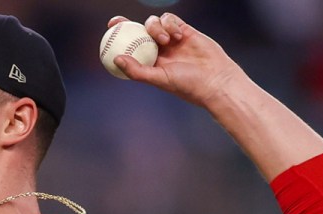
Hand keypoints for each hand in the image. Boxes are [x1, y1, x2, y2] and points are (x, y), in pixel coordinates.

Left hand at [108, 14, 249, 109]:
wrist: (214, 79)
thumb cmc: (187, 84)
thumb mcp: (159, 79)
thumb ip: (137, 70)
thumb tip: (116, 59)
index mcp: (150, 62)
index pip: (130, 47)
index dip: (118, 38)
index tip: (108, 31)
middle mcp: (158, 50)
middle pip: (138, 32)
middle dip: (126, 24)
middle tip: (117, 21)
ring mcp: (171, 39)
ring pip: (154, 23)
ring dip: (156, 28)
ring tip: (166, 41)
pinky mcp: (185, 30)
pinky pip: (171, 20)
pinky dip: (171, 25)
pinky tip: (178, 36)